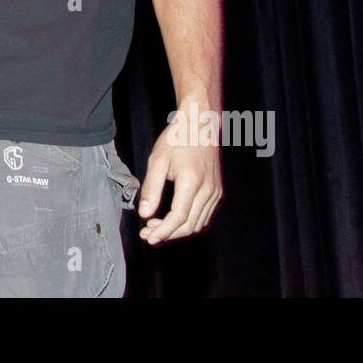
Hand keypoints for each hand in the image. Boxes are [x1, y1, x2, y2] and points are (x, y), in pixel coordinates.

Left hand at [138, 112, 222, 244]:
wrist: (200, 124)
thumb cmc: (178, 139)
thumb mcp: (158, 160)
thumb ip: (151, 188)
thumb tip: (144, 213)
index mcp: (192, 181)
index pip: (179, 217)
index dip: (163, 231)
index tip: (148, 237)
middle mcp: (208, 190)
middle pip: (189, 225)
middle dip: (168, 234)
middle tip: (148, 235)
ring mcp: (216, 192)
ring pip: (198, 224)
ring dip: (178, 231)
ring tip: (157, 228)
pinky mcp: (218, 192)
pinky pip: (205, 216)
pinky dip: (189, 223)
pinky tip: (173, 221)